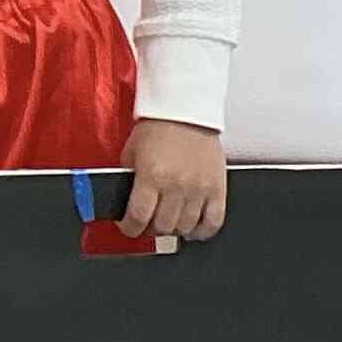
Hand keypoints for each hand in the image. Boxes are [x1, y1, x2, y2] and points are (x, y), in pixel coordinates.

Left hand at [121, 119, 228, 243]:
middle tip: (148, 220)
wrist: (186, 110)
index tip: (128, 225)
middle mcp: (176, 184)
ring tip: (169, 219)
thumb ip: (129, 181)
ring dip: (173, 229)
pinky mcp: (217, 188)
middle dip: (150, 228)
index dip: (129, 228)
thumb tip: (124, 204)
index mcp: (152, 175)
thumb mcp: (131, 154)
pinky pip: (212, 223)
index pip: (137, 218)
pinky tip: (192, 227)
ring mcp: (199, 188)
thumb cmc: (159, 127)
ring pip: (184, 228)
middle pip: (162, 227)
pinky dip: (201, 231)